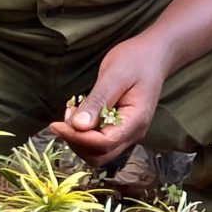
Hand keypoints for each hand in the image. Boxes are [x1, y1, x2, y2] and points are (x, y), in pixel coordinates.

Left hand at [49, 34, 169, 169]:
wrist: (154, 56)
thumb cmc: (136, 60)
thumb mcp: (114, 76)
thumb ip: (98, 101)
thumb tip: (78, 126)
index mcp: (135, 121)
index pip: (104, 143)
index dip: (78, 138)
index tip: (57, 124)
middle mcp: (133, 133)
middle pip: (100, 155)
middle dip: (76, 142)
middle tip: (61, 121)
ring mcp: (127, 132)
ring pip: (98, 152)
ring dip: (79, 139)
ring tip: (70, 114)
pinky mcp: (120, 128)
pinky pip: (100, 141)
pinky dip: (84, 134)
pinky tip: (78, 115)